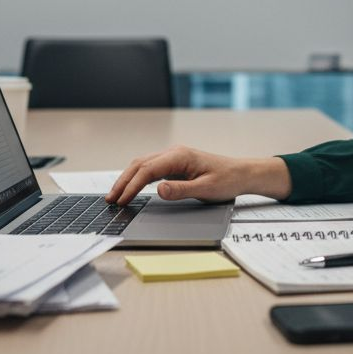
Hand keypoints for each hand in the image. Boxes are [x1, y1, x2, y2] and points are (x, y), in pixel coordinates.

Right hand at [105, 146, 290, 205]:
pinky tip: (131, 188)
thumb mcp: (206, 189)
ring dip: (128, 179)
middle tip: (111, 199)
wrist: (242, 173)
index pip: (147, 170)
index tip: (121, 200)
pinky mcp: (175, 164)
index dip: (131, 186)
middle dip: (123, 181)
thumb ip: (181, 190)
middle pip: (140, 164)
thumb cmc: (227, 180)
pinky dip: (137, 178)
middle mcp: (174, 153)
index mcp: (179, 156)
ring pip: (142, 165)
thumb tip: (158, 189)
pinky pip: (150, 169)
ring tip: (115, 196)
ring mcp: (173, 158)